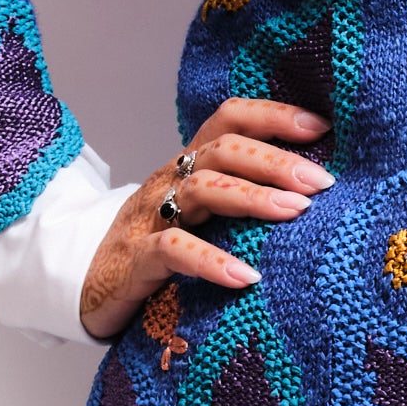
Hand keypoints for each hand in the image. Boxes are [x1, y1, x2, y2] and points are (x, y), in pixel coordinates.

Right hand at [79, 97, 335, 340]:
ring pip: (202, 190)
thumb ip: (241, 205)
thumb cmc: (156, 254)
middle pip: (222, 151)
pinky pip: (174, 251)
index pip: (229, 121)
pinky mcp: (136, 261)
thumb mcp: (200, 220)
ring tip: (296, 212)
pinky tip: (247, 278)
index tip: (322, 128)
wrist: (83, 289)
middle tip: (322, 181)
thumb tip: (313, 202)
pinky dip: (212, 261)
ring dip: (253, 197)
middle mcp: (170, 183)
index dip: (273, 116)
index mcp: (190, 168)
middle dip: (275, 160)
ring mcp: (150, 219)